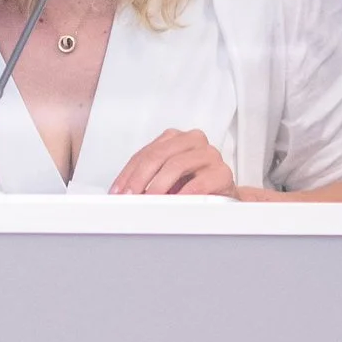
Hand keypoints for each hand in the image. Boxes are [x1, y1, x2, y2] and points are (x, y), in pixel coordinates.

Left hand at [109, 130, 236, 197]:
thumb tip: (124, 193)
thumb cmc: (191, 185)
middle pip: (159, 155)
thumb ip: (146, 179)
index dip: (128, 173)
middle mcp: (192, 140)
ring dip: (158, 186)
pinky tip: (173, 203)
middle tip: (131, 196)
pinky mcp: (222, 172)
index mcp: (175, 138)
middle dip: (140, 178)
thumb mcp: (165, 178)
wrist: (223, 197)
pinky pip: (199, 183)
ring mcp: (209, 154)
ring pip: (177, 165)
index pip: (146, 153)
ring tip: (149, 201)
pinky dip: (183, 194)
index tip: (118, 191)